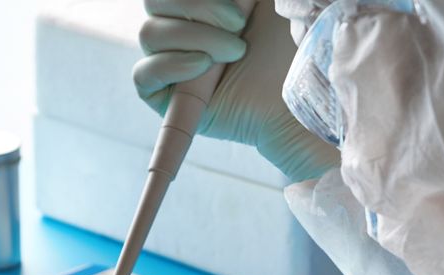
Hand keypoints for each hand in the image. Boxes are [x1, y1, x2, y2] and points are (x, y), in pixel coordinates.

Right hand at [133, 0, 338, 181]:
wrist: (301, 92)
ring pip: (149, 35)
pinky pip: (142, 75)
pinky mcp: (164, 98)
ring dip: (195, 37)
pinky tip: (201, 66)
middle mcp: (180, 28)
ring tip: (235, 52)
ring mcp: (170, 62)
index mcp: (201, 4)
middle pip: (153, 3)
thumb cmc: (291, 41)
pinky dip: (169, 65)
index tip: (241, 2)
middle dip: (196, 7)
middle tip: (238, 23)